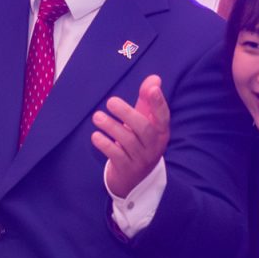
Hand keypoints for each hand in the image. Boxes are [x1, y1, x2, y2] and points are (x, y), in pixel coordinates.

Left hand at [93, 75, 170, 198]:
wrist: (134, 179)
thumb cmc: (139, 141)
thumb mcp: (145, 122)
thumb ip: (147, 100)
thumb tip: (154, 78)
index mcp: (161, 132)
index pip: (163, 116)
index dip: (158, 102)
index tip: (152, 88)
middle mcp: (154, 146)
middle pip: (144, 129)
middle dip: (127, 113)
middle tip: (110, 101)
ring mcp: (141, 159)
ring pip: (128, 141)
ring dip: (111, 127)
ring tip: (97, 117)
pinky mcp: (127, 169)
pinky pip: (116, 155)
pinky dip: (105, 145)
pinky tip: (96, 136)